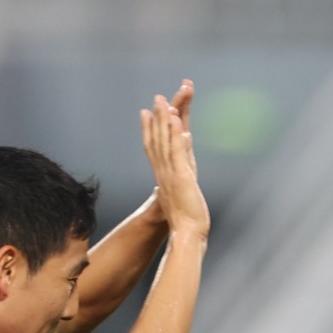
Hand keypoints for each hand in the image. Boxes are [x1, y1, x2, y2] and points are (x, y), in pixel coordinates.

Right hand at [141, 92, 209, 236]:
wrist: (186, 234)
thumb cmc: (186, 222)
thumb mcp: (181, 198)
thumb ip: (179, 186)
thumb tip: (178, 184)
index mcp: (164, 176)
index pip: (153, 148)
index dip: (149, 130)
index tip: (145, 113)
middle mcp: (164, 171)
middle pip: (158, 139)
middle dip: (157, 117)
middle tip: (156, 97)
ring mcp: (171, 172)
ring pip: (165, 141)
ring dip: (164, 119)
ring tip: (163, 100)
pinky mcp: (181, 176)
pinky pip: (176, 150)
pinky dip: (175, 133)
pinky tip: (176, 119)